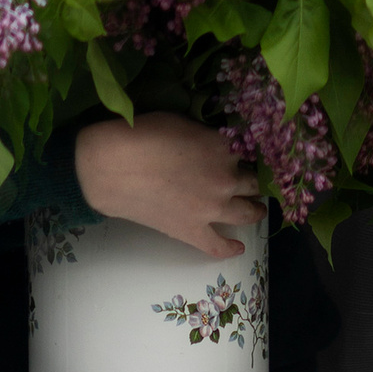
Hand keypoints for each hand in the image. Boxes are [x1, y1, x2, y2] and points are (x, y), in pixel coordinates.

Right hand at [72, 112, 264, 258]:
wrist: (114, 166)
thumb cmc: (145, 134)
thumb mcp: (186, 124)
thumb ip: (210, 137)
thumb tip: (217, 145)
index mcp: (225, 147)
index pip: (251, 151)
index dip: (252, 154)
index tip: (254, 155)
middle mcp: (226, 179)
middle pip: (253, 182)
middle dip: (256, 182)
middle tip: (257, 182)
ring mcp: (212, 208)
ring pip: (246, 213)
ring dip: (255, 211)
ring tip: (258, 209)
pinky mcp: (193, 231)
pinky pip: (218, 245)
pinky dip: (231, 248)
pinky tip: (240, 247)